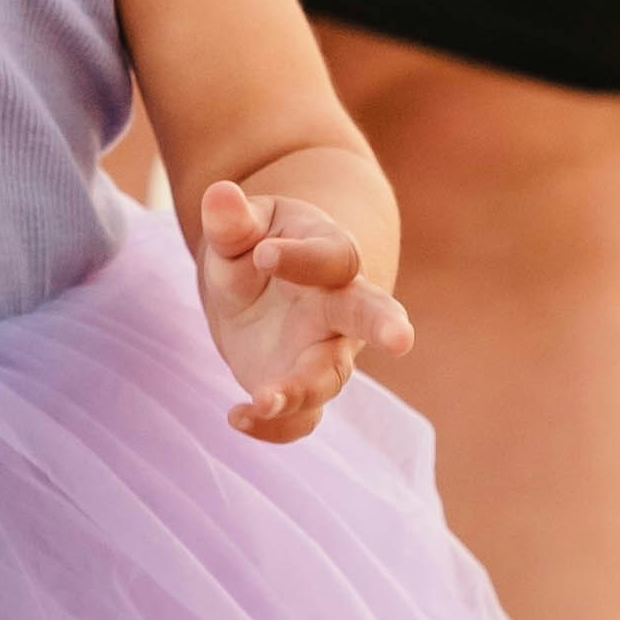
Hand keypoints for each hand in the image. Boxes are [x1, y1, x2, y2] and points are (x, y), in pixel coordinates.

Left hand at [196, 181, 413, 443]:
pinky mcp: (302, 386)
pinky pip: (301, 417)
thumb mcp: (244, 225)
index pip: (333, 256)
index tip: (265, 254)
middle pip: (368, 315)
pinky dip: (275, 425)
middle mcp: (339, 307)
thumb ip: (232, 219)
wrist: (265, 280)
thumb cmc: (260, 242)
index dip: (303, 257)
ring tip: (264, 399)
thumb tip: (218, 193)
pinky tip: (237, 417)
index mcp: (331, 256)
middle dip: (384, 325)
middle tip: (401, 338)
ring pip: (330, 377)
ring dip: (302, 390)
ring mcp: (324, 351)